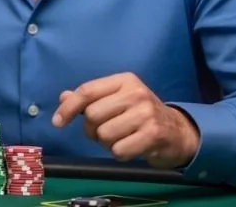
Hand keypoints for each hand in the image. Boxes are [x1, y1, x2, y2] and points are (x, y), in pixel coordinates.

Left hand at [52, 73, 199, 168]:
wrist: (178, 131)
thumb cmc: (140, 114)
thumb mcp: (117, 99)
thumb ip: (90, 98)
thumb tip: (63, 97)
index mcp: (124, 80)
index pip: (87, 91)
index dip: (68, 108)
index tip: (57, 122)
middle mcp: (135, 93)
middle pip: (92, 115)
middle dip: (91, 129)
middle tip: (104, 132)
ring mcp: (146, 113)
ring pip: (104, 134)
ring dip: (107, 143)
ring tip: (121, 138)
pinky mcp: (153, 134)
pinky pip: (119, 150)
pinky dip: (120, 153)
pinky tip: (131, 147)